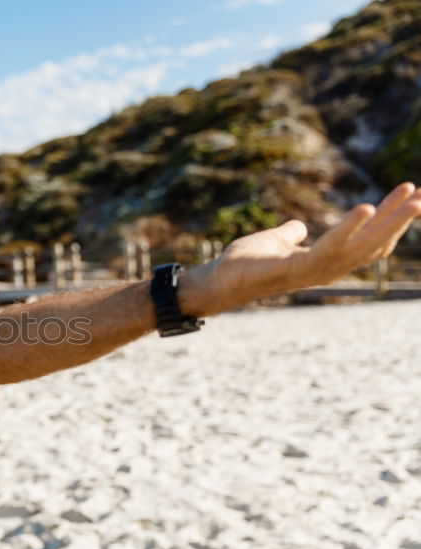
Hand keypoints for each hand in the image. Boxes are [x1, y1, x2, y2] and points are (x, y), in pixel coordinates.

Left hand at [183, 183, 420, 315]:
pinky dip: (348, 228)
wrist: (216, 281)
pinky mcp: (295, 268)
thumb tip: (298, 226)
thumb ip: (290, 234)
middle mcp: (326, 268)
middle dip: (400, 220)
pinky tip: (366, 208)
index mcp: (325, 260)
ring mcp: (312, 271)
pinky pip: (329, 248)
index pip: (368, 242)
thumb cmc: (244, 263)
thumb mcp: (274, 240)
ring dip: (389, 223)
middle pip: (373, 244)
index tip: (411, 197)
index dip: (391, 223)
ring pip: (362, 247)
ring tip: (411, 199)